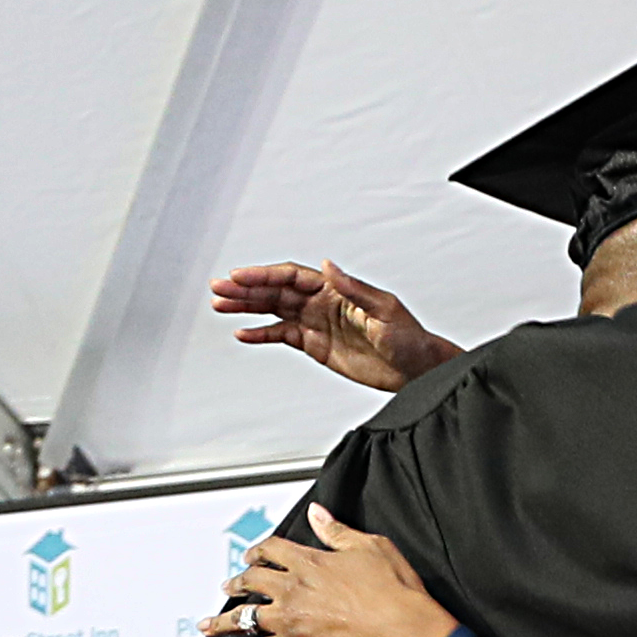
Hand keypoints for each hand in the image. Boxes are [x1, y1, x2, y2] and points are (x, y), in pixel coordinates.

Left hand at [200, 507, 460, 636]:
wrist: (400, 630)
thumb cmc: (393, 592)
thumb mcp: (369, 547)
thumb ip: (336, 531)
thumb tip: (316, 513)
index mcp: (309, 561)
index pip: (272, 550)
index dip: (258, 552)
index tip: (253, 556)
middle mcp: (292, 588)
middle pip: (250, 581)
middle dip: (237, 583)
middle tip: (229, 586)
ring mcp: (288, 620)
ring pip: (242, 617)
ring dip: (222, 620)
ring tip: (208, 624)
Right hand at [208, 258, 461, 392]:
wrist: (417, 370)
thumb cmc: (409, 338)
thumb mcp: (384, 311)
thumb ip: (355, 289)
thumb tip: (331, 266)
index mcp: (337, 289)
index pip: (293, 277)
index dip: (265, 275)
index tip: (241, 276)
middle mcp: (323, 302)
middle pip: (276, 291)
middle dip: (246, 289)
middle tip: (219, 289)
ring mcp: (317, 323)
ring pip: (274, 310)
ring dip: (247, 307)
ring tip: (220, 305)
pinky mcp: (316, 345)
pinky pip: (283, 336)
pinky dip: (262, 334)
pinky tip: (243, 333)